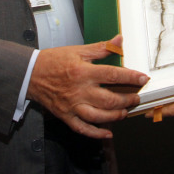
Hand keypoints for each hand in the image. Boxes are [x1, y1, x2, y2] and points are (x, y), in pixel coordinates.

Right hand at [27, 35, 148, 138]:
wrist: (31, 74)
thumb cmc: (54, 60)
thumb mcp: (78, 50)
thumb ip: (101, 48)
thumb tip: (119, 40)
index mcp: (84, 72)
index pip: (113, 75)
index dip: (131, 77)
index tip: (143, 78)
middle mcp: (80, 91)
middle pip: (109, 100)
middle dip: (127, 100)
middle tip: (136, 97)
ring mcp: (73, 106)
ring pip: (99, 116)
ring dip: (116, 116)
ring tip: (125, 111)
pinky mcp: (66, 116)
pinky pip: (83, 129)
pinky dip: (96, 133)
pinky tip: (108, 132)